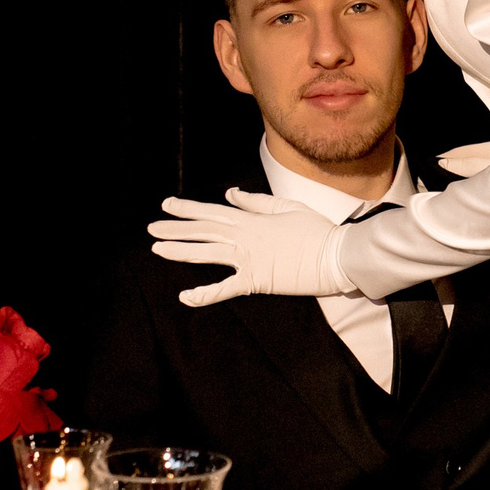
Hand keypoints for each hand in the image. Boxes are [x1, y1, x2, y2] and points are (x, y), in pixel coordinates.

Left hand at [149, 190, 356, 306]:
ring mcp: (249, 259)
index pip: (212, 211)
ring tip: (157, 248)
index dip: (187, 208)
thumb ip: (255, 201)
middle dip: (175, 228)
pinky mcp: (257, 281)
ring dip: (180, 250)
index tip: (167, 204)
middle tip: (151, 228)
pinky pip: (226, 288)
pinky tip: (185, 296)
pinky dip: (205, 294)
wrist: (337, 254)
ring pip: (206, 253)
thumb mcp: (287, 206)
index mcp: (251, 219)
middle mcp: (245, 237)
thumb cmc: (318, 230)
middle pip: (203, 231)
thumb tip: (230, 193)